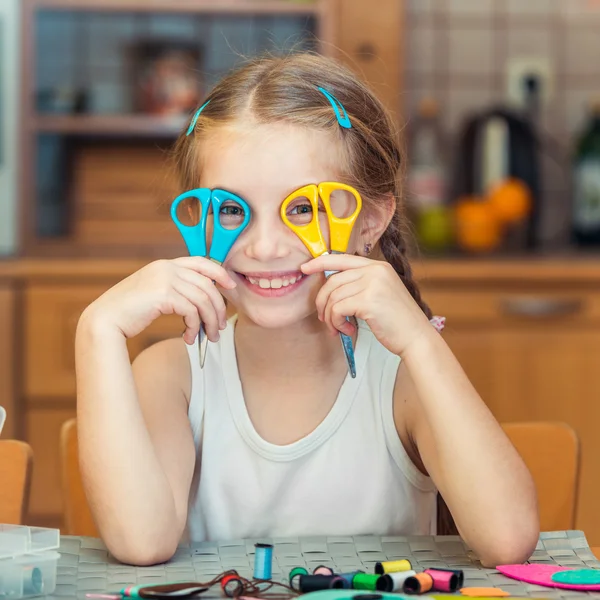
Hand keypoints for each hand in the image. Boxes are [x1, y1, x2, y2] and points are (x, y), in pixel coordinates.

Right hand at [79, 257, 235, 343]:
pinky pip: (191, 311)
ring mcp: (164, 279)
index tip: (230, 286)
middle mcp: (166, 268)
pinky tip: (188, 337)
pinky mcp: (163, 294)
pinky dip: (195, 326)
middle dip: (218, 307)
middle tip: (218, 326)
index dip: (220, 273)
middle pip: (207, 285)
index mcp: (165, 265)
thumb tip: (204, 300)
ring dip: (209, 321)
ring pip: (202, 299)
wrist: (105, 320)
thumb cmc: (130, 311)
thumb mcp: (155, 293)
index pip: (201, 262)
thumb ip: (176, 290)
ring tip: (208, 337)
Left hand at [301, 255, 432, 356]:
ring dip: (329, 316)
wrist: (415, 337)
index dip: (320, 262)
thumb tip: (330, 288)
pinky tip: (347, 330)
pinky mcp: (368, 300)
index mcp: (378, 266)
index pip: (341, 258)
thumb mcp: (379, 294)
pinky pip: (337, 308)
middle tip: (325, 319)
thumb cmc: (396, 321)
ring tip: (337, 328)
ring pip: (333, 296)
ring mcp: (373, 283)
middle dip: (322, 302)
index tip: (304, 268)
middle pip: (332, 280)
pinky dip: (336, 322)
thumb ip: (359, 285)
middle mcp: (375, 270)